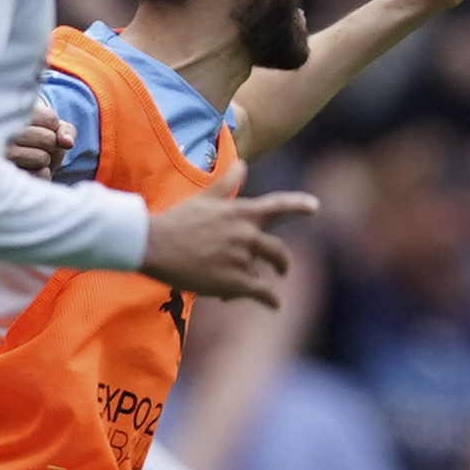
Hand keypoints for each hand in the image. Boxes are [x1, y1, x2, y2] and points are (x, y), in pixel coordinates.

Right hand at [2, 109, 69, 177]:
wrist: (18, 166)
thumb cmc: (37, 143)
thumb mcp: (53, 131)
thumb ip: (66, 131)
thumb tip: (68, 143)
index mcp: (12, 113)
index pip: (50, 119)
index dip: (54, 128)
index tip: (40, 131)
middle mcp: (1, 132)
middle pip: (48, 139)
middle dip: (50, 146)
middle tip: (35, 147)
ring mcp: (3, 155)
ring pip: (42, 158)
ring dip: (44, 162)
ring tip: (30, 160)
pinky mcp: (6, 177)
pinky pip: (39, 176)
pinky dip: (41, 175)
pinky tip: (28, 172)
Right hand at [140, 184, 320, 303]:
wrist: (154, 245)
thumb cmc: (175, 221)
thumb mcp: (203, 198)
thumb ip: (226, 184)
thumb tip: (243, 164)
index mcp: (240, 212)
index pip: (277, 206)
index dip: (298, 206)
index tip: (315, 207)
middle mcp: (246, 234)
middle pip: (277, 251)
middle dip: (282, 262)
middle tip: (283, 269)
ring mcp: (241, 258)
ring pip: (262, 273)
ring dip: (261, 281)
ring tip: (260, 287)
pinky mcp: (234, 282)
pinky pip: (261, 292)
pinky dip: (270, 299)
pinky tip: (275, 305)